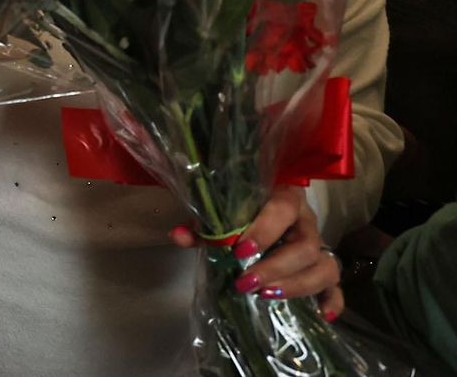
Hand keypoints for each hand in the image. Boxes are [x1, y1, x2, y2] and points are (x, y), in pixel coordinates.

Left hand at [170, 185, 342, 318]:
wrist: (264, 205)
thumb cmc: (242, 209)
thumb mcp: (222, 213)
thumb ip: (202, 225)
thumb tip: (177, 235)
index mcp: (284, 198)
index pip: (282, 209)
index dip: (264, 230)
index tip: (239, 250)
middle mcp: (307, 222)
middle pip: (306, 246)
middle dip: (275, 268)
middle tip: (245, 283)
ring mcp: (320, 244)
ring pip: (324, 266)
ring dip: (297, 285)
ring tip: (267, 295)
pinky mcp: (325, 266)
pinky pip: (337, 284)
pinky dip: (334, 300)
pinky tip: (324, 315)